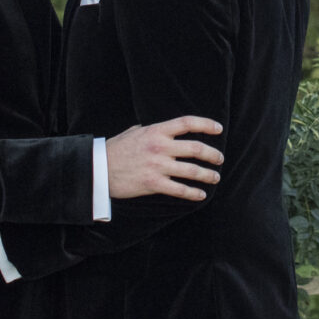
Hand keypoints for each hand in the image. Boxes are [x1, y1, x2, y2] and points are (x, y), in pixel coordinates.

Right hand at [108, 115, 224, 201]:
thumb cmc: (115, 149)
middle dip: (212, 154)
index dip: (206, 124)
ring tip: (215, 177)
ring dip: (207, 175)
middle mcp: (160, 147)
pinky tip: (200, 195)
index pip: (187, 123)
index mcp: (156, 131)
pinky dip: (193, 193)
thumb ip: (150, 129)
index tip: (219, 129)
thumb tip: (161, 129)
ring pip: (192, 170)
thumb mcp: (134, 132)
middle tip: (219, 159)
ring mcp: (158, 166)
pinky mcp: (153, 183)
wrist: (98, 169)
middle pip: (196, 148)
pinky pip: (180, 189)